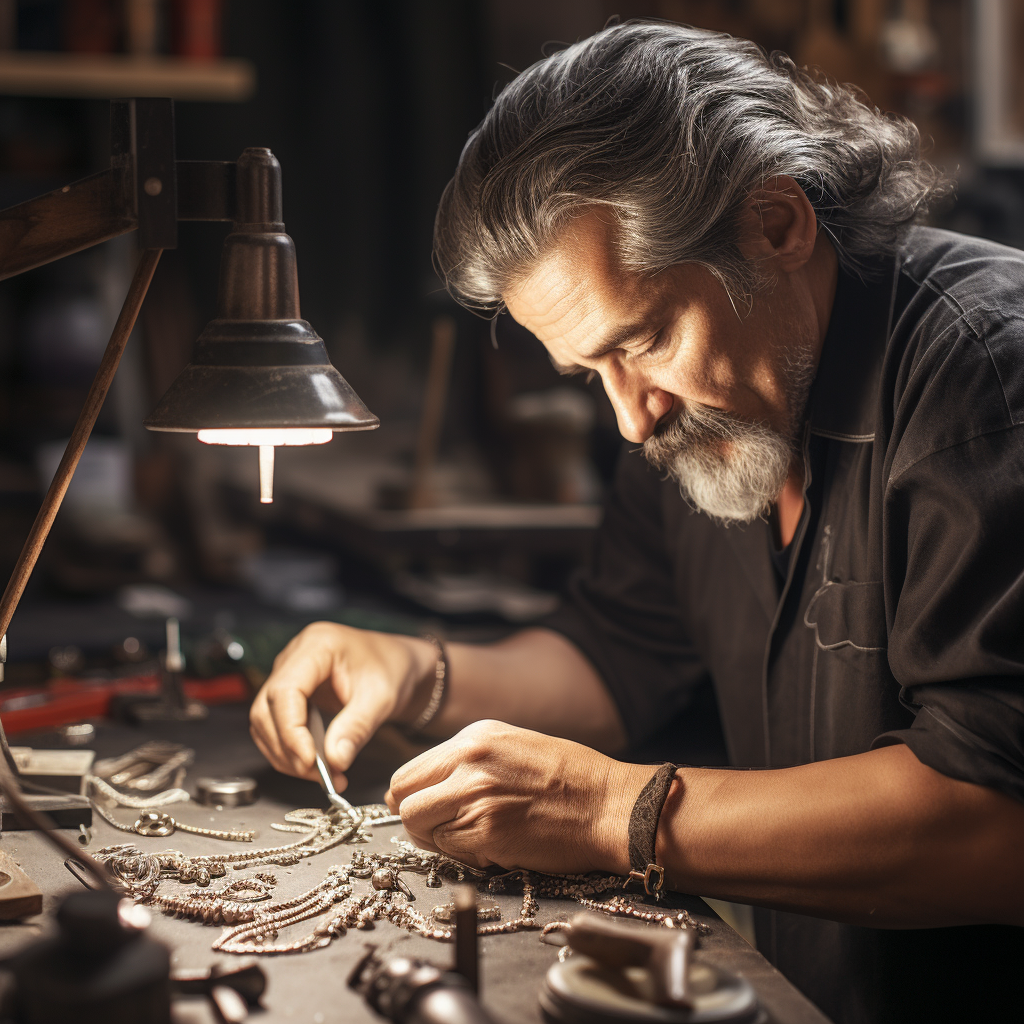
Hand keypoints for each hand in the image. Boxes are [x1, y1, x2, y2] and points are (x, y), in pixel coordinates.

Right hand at [249, 622, 434, 790]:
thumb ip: (357, 727)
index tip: (309, 761)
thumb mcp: (382, 697)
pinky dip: (291, 751)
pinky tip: (316, 765)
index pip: (285, 690)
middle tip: (320, 775)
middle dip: (288, 749)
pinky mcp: (290, 694)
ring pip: (265, 722)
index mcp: (316, 645)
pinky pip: (276, 727)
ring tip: (323, 775)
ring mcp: (287, 673)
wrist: (397, 664)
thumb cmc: (391, 669)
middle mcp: (293, 656)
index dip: (291, 730)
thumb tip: (335, 762)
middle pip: (268, 709)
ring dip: (287, 755)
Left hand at [385, 720, 653, 873]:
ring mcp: (474, 795)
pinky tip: (496, 848)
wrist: (610, 806)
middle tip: (441, 831)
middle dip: (415, 820)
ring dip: (440, 841)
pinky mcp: (485, 832)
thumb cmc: (572, 781)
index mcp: (475, 737)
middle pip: (402, 799)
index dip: (410, 798)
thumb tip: (414, 790)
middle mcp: (469, 760)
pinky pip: (449, 851)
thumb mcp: (514, 746)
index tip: (424, 811)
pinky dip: (466, 857)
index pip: (409, 772)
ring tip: (475, 838)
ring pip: (419, 828)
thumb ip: (466, 762)